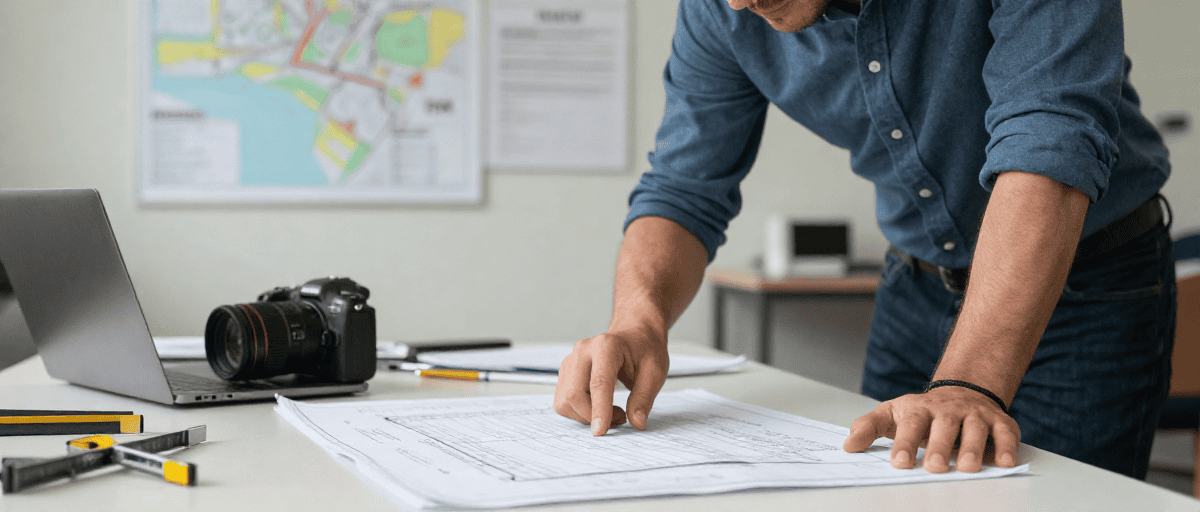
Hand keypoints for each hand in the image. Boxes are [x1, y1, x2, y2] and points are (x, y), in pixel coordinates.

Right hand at [553, 330, 669, 435]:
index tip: (601, 432)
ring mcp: (571, 360)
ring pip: (565, 400)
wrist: (634, 334)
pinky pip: (563, 401)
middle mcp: (583, 350)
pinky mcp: (566, 371)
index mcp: (607, 346)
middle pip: (574, 393)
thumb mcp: (655, 371)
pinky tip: (598, 405)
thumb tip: (637, 423)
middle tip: (621, 418)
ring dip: (586, 415)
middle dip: (593, 415)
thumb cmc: (645, 349)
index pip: (598, 383)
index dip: (599, 410)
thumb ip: (644, 398)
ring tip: (612, 410)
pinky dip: (579, 411)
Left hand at [842, 386, 1020, 472]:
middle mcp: (948, 410)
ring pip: (975, 429)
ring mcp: (974, 415)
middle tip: (934, 467)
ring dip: (973, 448)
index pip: (911, 424)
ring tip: (967, 467)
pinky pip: (1006, 433)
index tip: (900, 461)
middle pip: (944, 426)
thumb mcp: (891, 414)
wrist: (960, 393)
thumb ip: (868, 428)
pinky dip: (1007, 446)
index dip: (905, 442)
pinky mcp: (999, 422)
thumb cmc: (922, 413)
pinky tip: (1003, 462)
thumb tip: (848, 445)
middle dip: (939, 447)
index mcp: (919, 409)